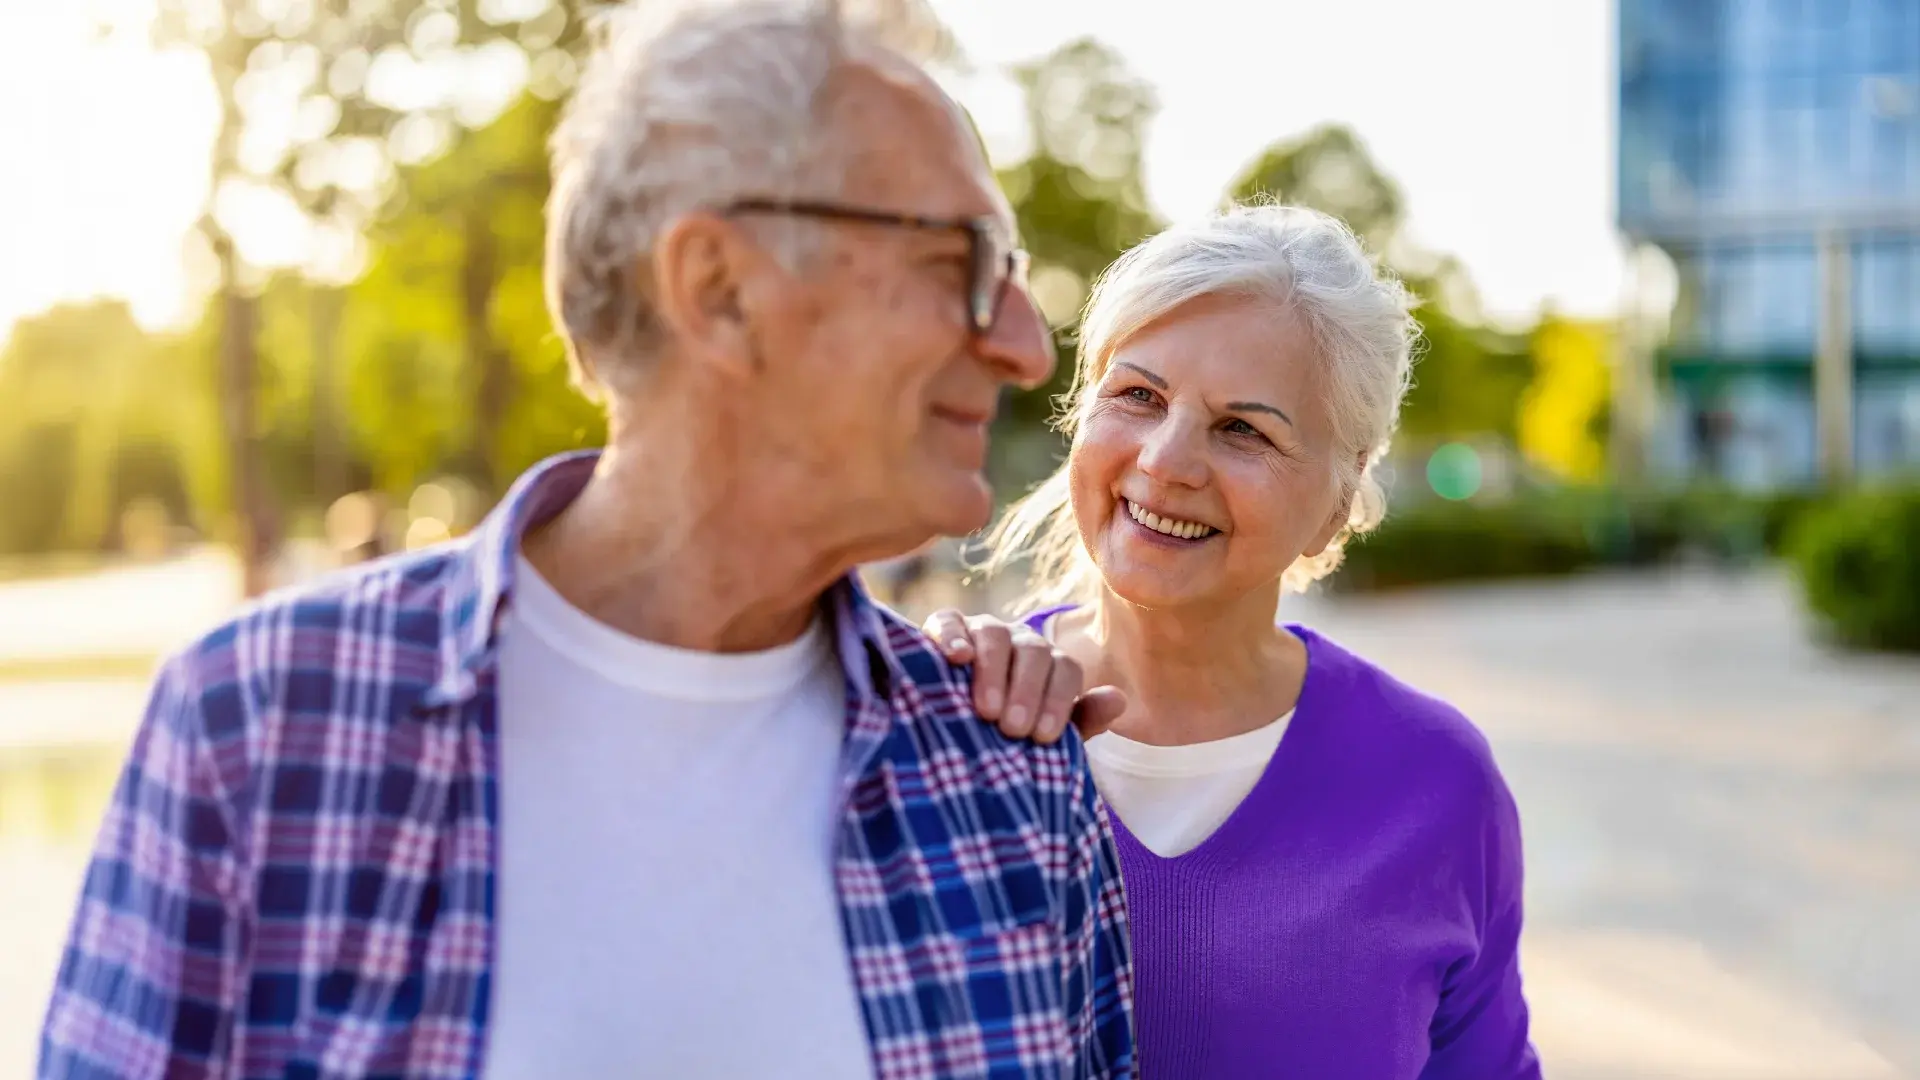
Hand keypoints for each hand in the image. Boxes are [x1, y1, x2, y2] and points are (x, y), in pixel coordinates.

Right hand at [921, 609, 1126, 744]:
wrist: (948, 734)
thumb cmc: (1003, 737)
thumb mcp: (1042, 735)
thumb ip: (1081, 721)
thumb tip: (1119, 700)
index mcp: (1049, 665)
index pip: (1066, 670)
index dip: (1058, 702)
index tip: (1043, 738)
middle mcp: (1020, 642)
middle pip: (1035, 651)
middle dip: (1027, 691)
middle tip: (1014, 730)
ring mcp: (982, 630)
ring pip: (995, 634)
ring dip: (993, 670)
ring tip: (986, 710)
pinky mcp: (944, 628)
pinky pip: (949, 622)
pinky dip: (953, 636)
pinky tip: (956, 659)